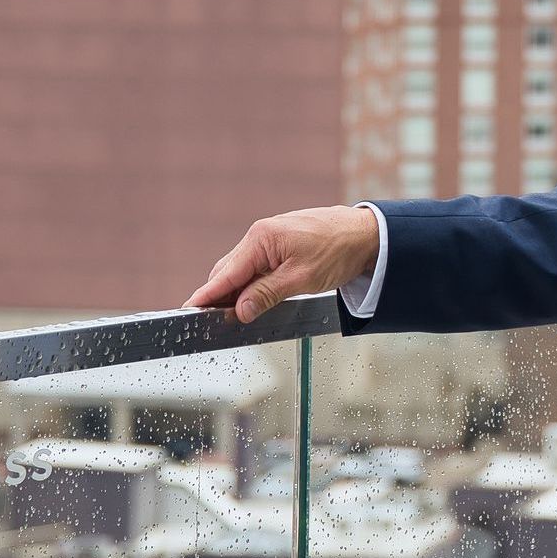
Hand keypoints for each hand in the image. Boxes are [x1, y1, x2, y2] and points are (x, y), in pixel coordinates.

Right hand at [183, 205, 379, 321]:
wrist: (368, 234)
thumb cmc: (338, 251)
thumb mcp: (302, 279)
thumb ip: (267, 294)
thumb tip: (239, 311)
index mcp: (261, 239)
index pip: (225, 274)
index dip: (206, 296)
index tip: (187, 312)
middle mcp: (261, 236)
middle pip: (229, 272)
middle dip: (220, 297)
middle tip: (210, 323)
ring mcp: (270, 239)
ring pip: (243, 271)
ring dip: (238, 292)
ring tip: (232, 316)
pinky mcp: (281, 244)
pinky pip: (257, 267)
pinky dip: (252, 283)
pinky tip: (253, 299)